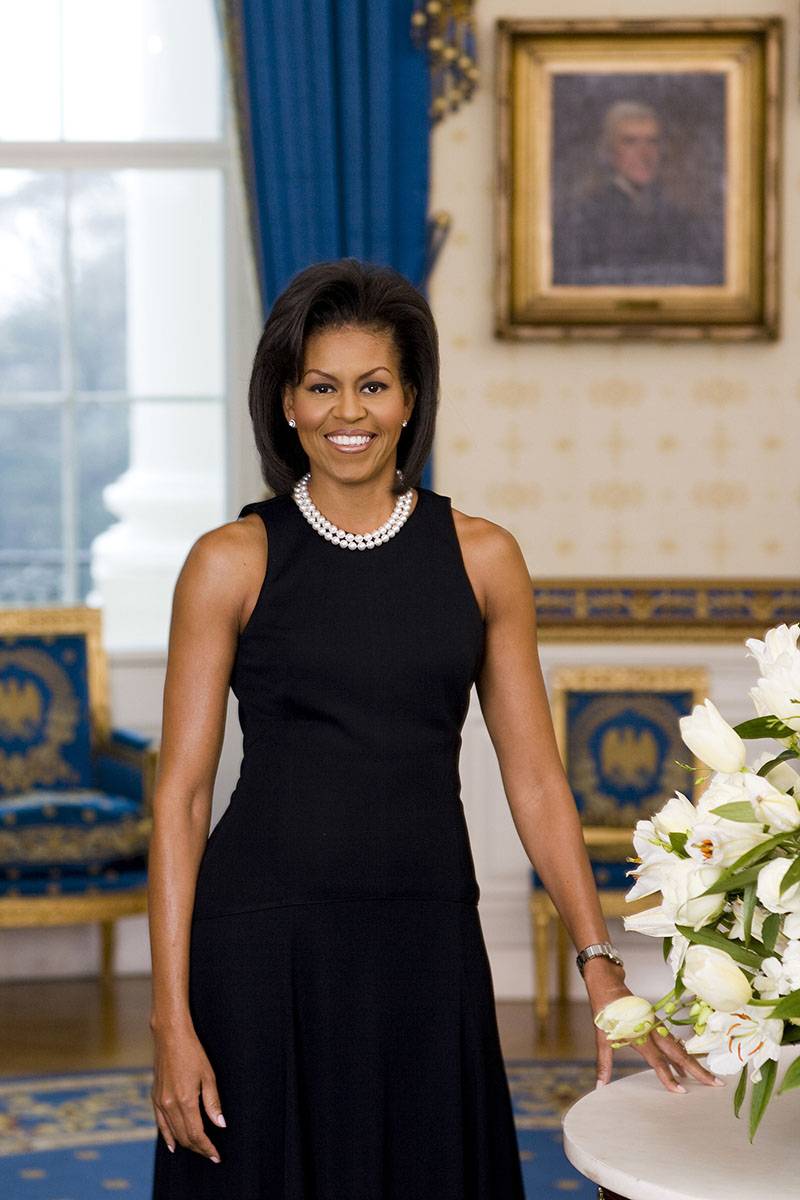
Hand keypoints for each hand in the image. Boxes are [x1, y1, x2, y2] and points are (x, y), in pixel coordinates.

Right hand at [150, 1021, 226, 1160]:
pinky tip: (172, 1145)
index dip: (207, 1147)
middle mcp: (170, 1105)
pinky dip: (167, 1136)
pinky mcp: (154, 1098)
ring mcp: (160, 1102)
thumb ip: (213, 1102)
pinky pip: (160, 1124)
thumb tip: (221, 1124)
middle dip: (198, 1148)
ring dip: (185, 1144)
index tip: (216, 1155)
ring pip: (173, 1133)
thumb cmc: (192, 1052)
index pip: (197, 1134)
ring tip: (198, 1149)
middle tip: (211, 1153)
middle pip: (185, 1137)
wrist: (170, 1036)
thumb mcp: (208, 1075)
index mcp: (185, 1100)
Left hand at [582, 959, 724, 1094]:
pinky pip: (672, 1041)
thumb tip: (599, 1086)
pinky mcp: (656, 1023)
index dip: (669, 1076)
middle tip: (715, 1083)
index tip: (681, 1091)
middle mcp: (652, 1030)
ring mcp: (656, 1025)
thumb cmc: (604, 1010)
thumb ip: (604, 1063)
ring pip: (678, 1047)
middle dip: (697, 1069)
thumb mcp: (600, 1037)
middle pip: (678, 1053)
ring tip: (707, 1078)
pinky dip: (679, 1054)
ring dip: (692, 1062)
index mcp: (639, 1034)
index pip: (657, 1060)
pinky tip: (683, 1068)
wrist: (608, 985)